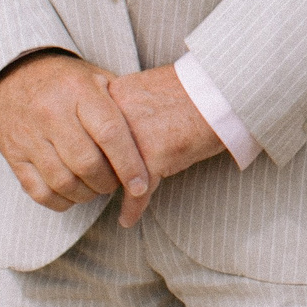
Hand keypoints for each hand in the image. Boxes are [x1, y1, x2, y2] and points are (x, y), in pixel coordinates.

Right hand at [0, 52, 153, 216]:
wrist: (13, 76)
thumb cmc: (68, 81)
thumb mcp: (97, 78)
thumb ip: (121, 104)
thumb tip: (152, 138)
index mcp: (79, 91)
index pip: (110, 134)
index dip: (129, 164)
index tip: (142, 184)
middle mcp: (51, 113)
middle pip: (86, 163)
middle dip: (108, 182)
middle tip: (118, 183)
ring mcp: (28, 136)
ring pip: (63, 181)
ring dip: (87, 194)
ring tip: (98, 188)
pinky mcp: (12, 155)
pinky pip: (38, 190)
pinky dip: (61, 201)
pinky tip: (74, 194)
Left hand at [104, 65, 225, 225]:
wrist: (222, 89)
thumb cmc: (192, 88)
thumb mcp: (145, 87)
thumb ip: (122, 106)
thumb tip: (109, 132)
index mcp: (111, 97)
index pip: (84, 133)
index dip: (88, 153)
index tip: (88, 166)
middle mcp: (115, 118)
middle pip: (93, 157)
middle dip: (94, 175)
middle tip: (93, 189)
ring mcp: (133, 139)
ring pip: (109, 177)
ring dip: (108, 192)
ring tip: (106, 201)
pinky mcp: (154, 157)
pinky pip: (136, 193)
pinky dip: (132, 209)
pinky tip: (127, 219)